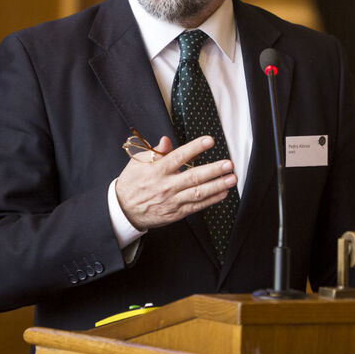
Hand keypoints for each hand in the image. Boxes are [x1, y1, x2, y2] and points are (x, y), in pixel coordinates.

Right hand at [115, 135, 236, 230]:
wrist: (122, 210)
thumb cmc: (132, 183)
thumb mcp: (137, 163)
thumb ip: (155, 152)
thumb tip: (166, 141)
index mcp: (157, 170)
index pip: (178, 156)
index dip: (195, 148)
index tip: (210, 141)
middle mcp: (166, 186)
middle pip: (193, 177)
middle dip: (213, 170)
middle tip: (228, 164)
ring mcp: (172, 200)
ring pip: (198, 193)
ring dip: (217, 186)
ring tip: (231, 179)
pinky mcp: (176, 212)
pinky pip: (196, 206)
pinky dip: (211, 200)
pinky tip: (223, 193)